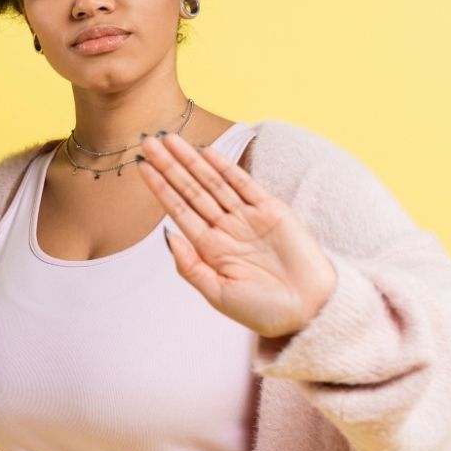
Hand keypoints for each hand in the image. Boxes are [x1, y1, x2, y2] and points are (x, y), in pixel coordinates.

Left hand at [134, 132, 337, 337]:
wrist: (309, 310)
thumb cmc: (262, 310)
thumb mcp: (217, 294)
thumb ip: (190, 267)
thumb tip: (167, 237)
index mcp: (209, 248)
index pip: (178, 210)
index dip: (160, 188)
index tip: (142, 167)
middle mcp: (225, 228)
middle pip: (191, 190)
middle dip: (170, 166)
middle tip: (148, 142)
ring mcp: (247, 218)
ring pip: (213, 183)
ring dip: (192, 161)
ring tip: (170, 140)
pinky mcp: (272, 211)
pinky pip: (244, 185)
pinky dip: (227, 168)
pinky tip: (208, 153)